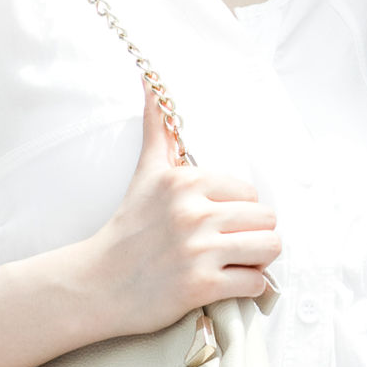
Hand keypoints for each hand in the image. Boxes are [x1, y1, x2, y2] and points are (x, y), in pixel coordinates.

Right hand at [74, 95, 279, 334]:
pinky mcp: (202, 286)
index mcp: (186, 181)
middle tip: (226, 246)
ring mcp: (198, 251)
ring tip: (233, 263)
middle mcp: (194, 212)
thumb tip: (150, 79)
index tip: (214, 222)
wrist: (96, 283)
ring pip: (269, 248)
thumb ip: (158, 129)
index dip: (239, 211)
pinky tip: (224, 283)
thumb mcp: (145, 173)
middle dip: (252, 235)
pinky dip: (247, 287)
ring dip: (257, 260)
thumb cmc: (128, 228)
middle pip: (266, 220)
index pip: (251, 193)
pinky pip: (256, 283)